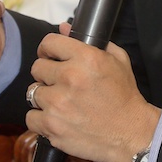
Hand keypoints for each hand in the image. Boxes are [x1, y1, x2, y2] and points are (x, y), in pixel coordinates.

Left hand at [26, 25, 160, 161]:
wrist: (131, 133)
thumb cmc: (125, 97)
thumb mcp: (118, 60)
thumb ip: (91, 41)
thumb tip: (63, 27)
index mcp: (86, 58)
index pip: (49, 43)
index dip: (49, 49)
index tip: (51, 57)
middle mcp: (70, 77)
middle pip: (37, 68)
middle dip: (47, 75)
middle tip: (59, 83)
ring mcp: (58, 103)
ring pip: (32, 92)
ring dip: (44, 97)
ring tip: (60, 103)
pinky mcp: (52, 126)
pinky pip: (31, 117)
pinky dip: (41, 120)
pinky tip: (56, 119)